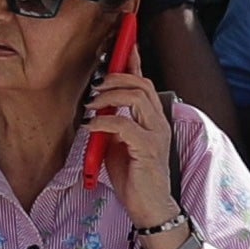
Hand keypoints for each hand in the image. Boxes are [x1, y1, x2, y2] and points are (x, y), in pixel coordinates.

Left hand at [85, 71, 178, 221]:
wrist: (148, 206)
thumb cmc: (134, 176)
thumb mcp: (118, 144)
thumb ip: (113, 123)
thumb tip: (96, 107)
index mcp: (152, 119)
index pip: (145, 82)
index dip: (134, 60)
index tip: (122, 42)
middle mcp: (158, 122)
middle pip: (141, 84)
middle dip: (116, 76)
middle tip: (94, 84)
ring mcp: (156, 134)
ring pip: (137, 97)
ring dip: (110, 95)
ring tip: (91, 103)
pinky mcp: (148, 149)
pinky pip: (124, 124)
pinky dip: (104, 120)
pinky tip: (91, 125)